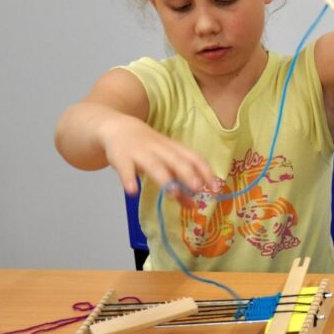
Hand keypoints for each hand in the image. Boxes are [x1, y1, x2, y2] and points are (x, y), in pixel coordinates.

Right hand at [100, 114, 217, 202]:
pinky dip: (128, 179)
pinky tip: (132, 191)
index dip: (206, 172)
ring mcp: (140, 152)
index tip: (216, 188)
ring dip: (164, 179)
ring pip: (154, 165)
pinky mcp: (121, 157)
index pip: (194, 158)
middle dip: (188, 174)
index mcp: (174, 149)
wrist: (117, 128)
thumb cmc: (148, 149)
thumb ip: (179, 183)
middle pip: (177, 160)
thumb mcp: (165, 162)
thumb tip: (193, 205)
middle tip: (198, 188)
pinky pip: (125, 168)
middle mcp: (160, 149)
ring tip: (173, 194)